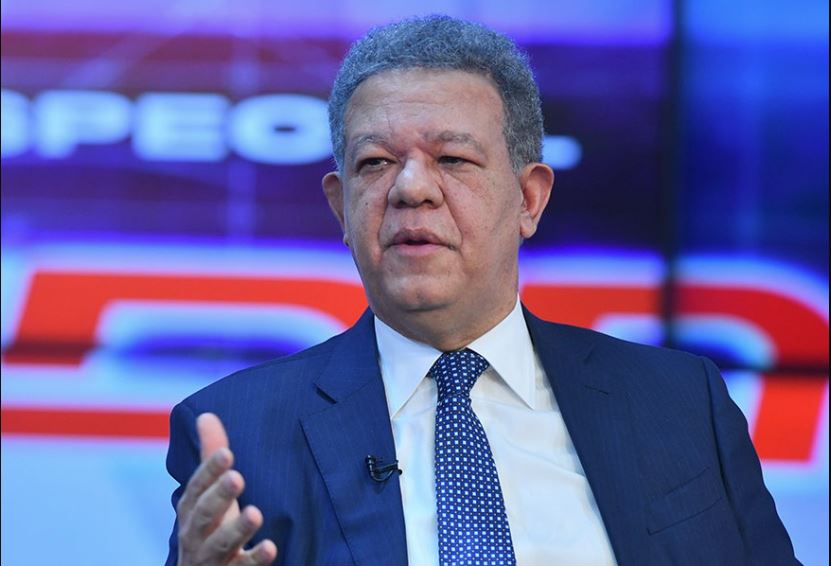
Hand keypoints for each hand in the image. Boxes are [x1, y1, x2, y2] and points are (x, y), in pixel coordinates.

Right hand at [176, 413, 277, 564]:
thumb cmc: (208, 527)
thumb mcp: (206, 494)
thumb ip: (210, 457)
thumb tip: (206, 414)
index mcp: (191, 509)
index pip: (197, 487)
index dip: (210, 471)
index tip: (227, 453)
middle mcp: (196, 534)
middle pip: (204, 514)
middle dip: (220, 496)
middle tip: (238, 477)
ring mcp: (212, 557)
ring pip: (221, 544)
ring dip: (237, 529)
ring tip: (255, 513)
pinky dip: (256, 559)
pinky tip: (271, 547)